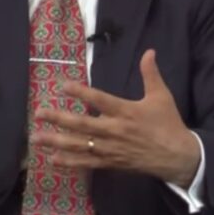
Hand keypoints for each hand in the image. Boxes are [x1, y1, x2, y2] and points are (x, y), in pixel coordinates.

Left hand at [31, 49, 200, 187]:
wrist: (177, 157)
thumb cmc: (168, 124)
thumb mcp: (161, 96)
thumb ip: (151, 74)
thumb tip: (149, 51)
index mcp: (126, 112)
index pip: (100, 100)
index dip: (81, 93)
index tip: (63, 86)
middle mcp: (115, 131)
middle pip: (83, 125)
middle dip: (59, 119)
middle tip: (39, 114)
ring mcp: (111, 149)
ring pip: (80, 145)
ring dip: (57, 142)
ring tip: (36, 138)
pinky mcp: (111, 163)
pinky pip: (87, 163)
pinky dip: (70, 162)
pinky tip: (53, 159)